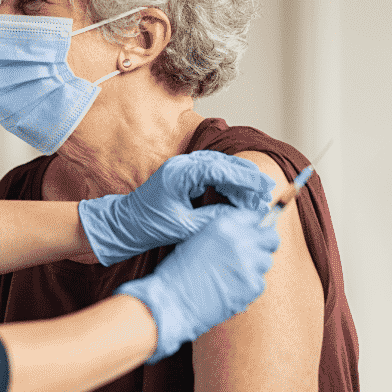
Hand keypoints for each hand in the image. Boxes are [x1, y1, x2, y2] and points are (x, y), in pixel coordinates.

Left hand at [78, 151, 274, 265]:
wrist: (125, 224)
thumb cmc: (149, 226)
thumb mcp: (184, 227)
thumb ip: (213, 219)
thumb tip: (241, 217)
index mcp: (180, 173)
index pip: (220, 169)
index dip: (246, 178)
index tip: (265, 187)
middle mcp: (182, 165)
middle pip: (223, 164)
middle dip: (247, 178)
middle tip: (267, 193)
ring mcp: (183, 167)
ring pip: (220, 167)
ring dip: (239, 181)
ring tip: (257, 197)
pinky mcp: (184, 175)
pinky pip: (212, 174)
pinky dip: (228, 184)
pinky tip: (239, 197)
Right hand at [115, 206, 279, 362]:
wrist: (171, 301)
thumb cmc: (178, 273)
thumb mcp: (198, 239)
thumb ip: (225, 234)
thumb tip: (247, 234)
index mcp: (224, 224)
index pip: (256, 217)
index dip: (256, 227)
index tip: (255, 234)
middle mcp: (240, 240)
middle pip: (271, 238)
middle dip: (265, 245)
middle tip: (253, 256)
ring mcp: (249, 263)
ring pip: (266, 262)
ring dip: (255, 268)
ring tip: (232, 276)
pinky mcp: (252, 285)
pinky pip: (260, 283)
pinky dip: (248, 288)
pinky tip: (230, 290)